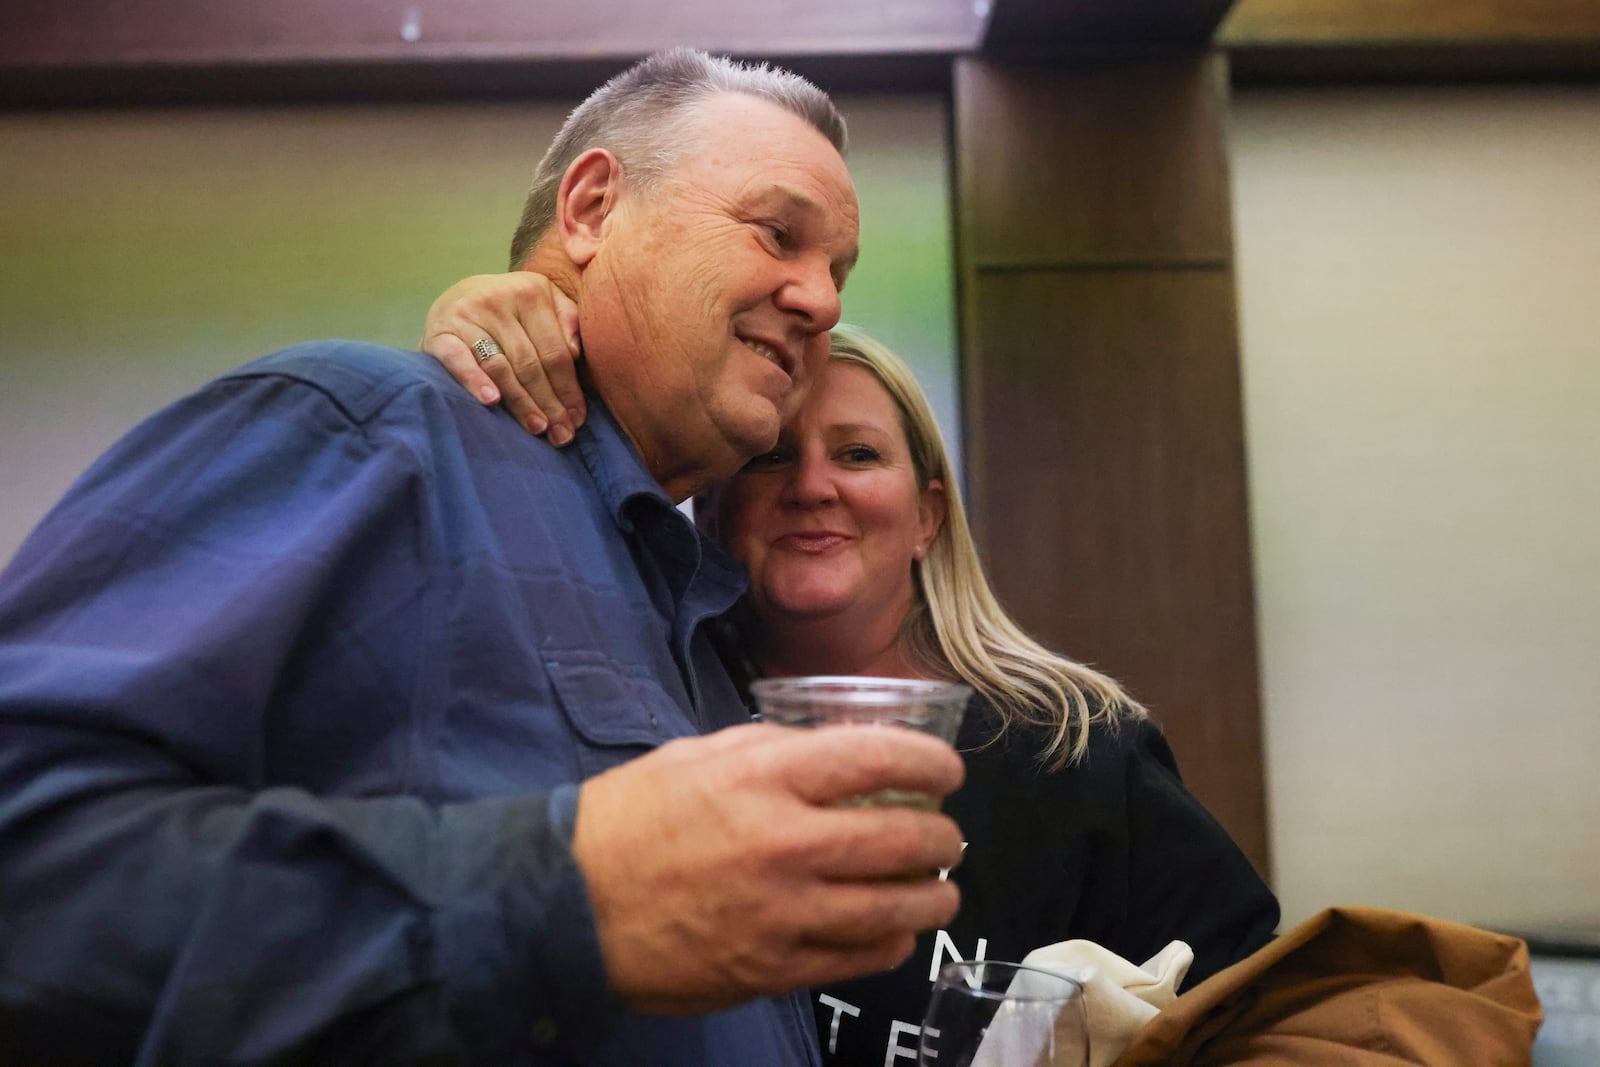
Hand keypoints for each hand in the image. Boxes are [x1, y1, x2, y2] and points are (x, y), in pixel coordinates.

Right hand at [419, 272, 584, 444]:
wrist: (458, 296)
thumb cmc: (513, 309)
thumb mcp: (546, 301)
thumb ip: (568, 320)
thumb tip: (575, 352)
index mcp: (531, 292)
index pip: (555, 351)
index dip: (569, 388)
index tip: (578, 418)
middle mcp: (498, 300)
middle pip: (530, 363)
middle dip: (549, 403)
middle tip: (562, 435)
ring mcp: (467, 315)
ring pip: (500, 367)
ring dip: (520, 402)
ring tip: (537, 428)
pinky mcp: (440, 333)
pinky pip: (458, 360)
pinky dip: (474, 380)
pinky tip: (492, 401)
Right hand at [571, 723, 965, 1015]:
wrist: (567, 903)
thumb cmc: (629, 819)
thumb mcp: (696, 756)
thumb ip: (770, 749)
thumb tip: (833, 752)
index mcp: (763, 778)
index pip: (879, 759)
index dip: (931, 762)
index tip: (947, 770)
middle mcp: (784, 843)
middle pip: (904, 839)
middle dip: (944, 837)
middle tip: (947, 835)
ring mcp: (783, 913)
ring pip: (896, 909)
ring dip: (933, 897)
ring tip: (938, 889)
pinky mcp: (772, 968)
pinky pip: (861, 959)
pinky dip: (891, 944)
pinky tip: (893, 933)